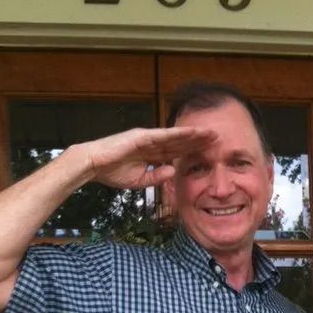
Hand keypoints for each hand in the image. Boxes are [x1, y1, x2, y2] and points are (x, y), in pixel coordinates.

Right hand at [82, 125, 217, 189]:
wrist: (93, 165)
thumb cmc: (113, 172)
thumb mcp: (140, 180)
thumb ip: (157, 176)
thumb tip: (174, 172)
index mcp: (152, 153)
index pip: (177, 152)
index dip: (194, 151)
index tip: (210, 152)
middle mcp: (152, 142)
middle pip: (181, 142)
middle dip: (199, 140)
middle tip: (219, 139)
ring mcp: (147, 137)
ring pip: (176, 136)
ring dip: (194, 134)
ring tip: (211, 133)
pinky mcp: (141, 136)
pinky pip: (164, 135)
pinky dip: (178, 133)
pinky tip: (192, 132)